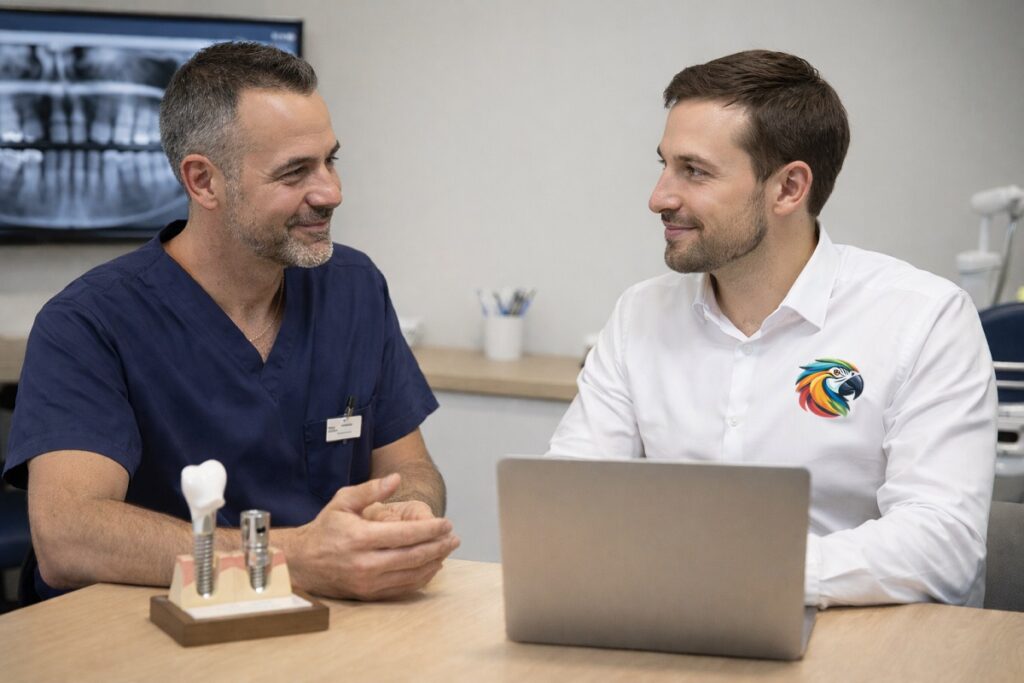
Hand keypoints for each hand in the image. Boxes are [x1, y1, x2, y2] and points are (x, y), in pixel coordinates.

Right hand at [287, 473, 459, 600]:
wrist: (302, 562)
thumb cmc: (325, 528)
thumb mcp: (343, 501)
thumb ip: (370, 490)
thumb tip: (396, 479)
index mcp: (360, 538)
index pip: (405, 535)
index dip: (430, 530)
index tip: (447, 523)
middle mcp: (365, 563)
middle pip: (413, 556)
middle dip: (438, 546)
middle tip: (454, 538)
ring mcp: (367, 582)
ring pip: (411, 574)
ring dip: (434, 562)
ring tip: (447, 549)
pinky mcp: (369, 594)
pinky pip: (402, 587)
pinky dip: (421, 577)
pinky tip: (431, 566)